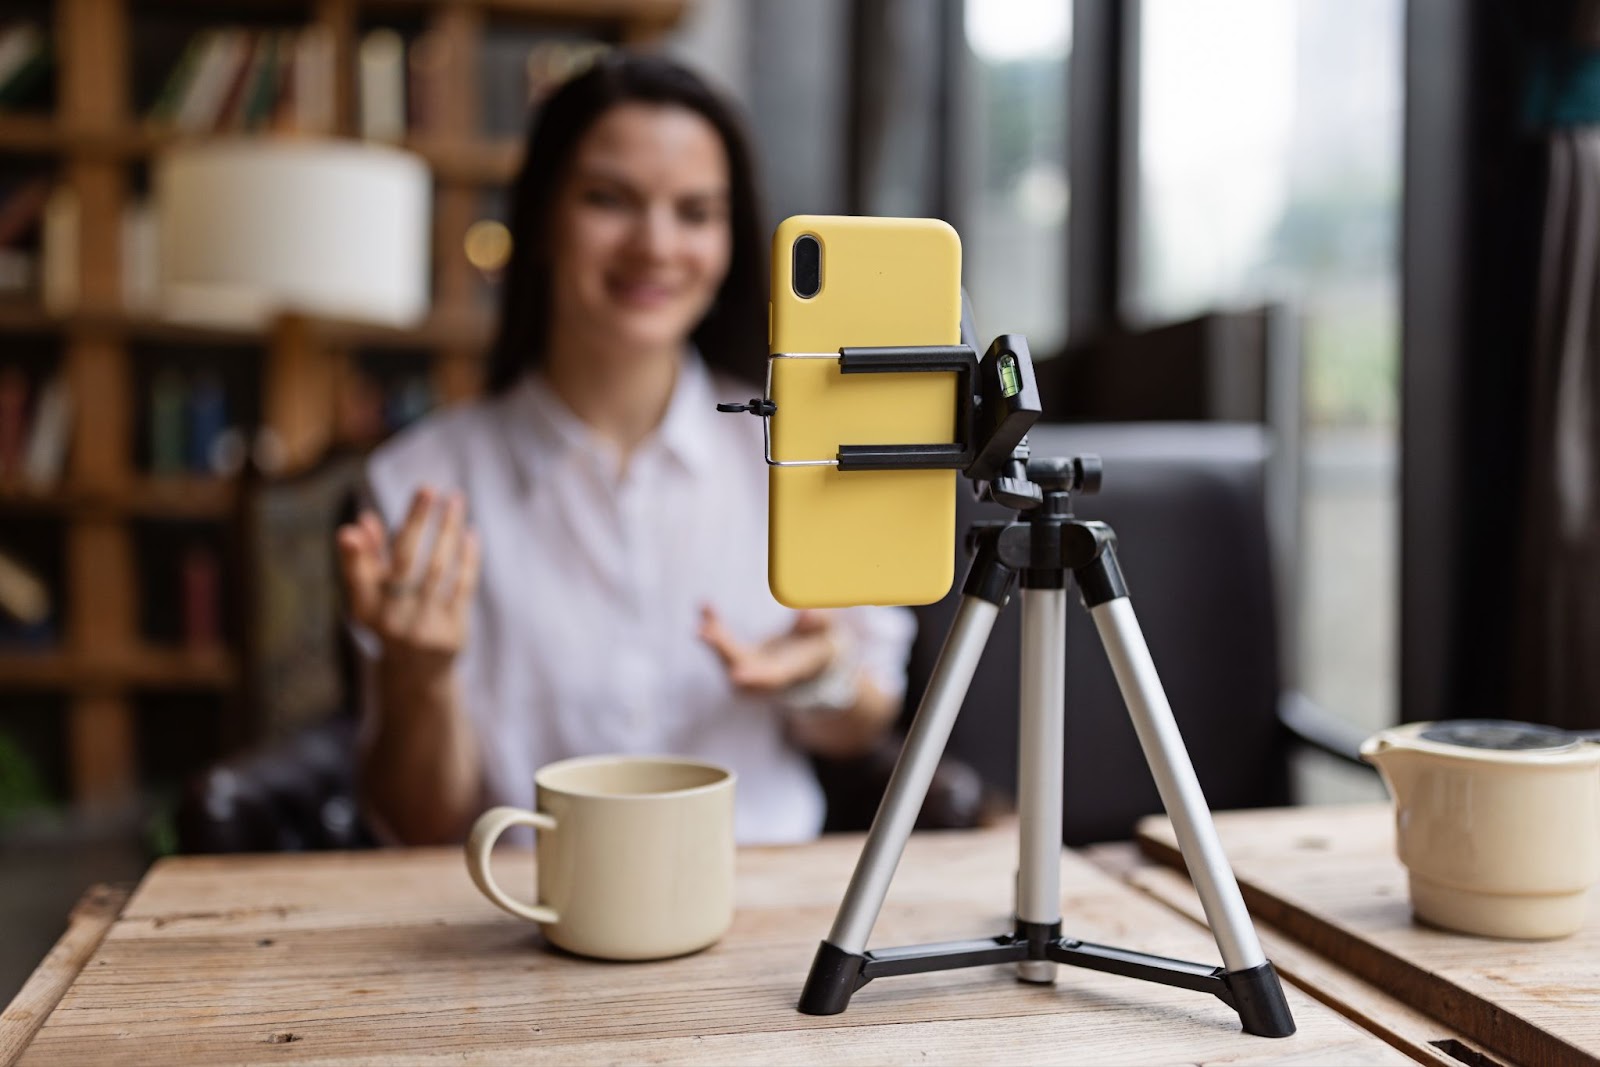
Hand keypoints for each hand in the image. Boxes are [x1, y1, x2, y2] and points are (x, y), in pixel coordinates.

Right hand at [336, 486, 480, 671]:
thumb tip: (363, 521)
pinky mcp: (453, 632)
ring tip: (455, 501)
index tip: (367, 515)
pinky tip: (470, 533)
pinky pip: (462, 586)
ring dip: (447, 530)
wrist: (417, 674)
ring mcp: (424, 627)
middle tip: (429, 488)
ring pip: (438, 568)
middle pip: (406, 562)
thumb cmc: (390, 621)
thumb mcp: (370, 597)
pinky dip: (467, 557)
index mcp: (365, 608)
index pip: (363, 570)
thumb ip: (365, 560)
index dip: (364, 546)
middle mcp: (392, 619)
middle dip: (417, 522)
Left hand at [698, 604, 839, 693]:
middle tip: (703, 632)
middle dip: (722, 651)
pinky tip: (705, 605)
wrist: (810, 662)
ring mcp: (750, 672)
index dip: (755, 678)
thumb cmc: (820, 643)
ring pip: (727, 658)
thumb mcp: (826, 633)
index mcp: (789, 674)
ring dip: (714, 637)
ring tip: (706, 609)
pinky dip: (713, 627)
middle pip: (740, 669)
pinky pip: (721, 647)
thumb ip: (819, 621)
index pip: (770, 679)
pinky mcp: (739, 661)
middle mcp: (765, 679)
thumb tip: (805, 611)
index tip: (736, 676)